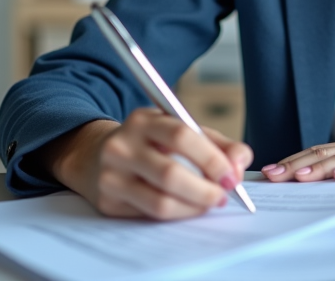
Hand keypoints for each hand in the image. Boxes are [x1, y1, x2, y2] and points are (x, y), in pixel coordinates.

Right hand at [47, 109, 253, 219]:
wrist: (95, 155)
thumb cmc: (151, 143)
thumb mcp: (180, 130)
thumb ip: (217, 144)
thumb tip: (239, 164)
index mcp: (144, 120)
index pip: (181, 136)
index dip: (211, 159)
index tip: (232, 176)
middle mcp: (122, 145)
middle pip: (170, 174)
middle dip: (205, 190)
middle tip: (222, 197)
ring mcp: (111, 176)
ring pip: (160, 202)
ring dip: (193, 208)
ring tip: (208, 204)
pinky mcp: (107, 202)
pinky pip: (149, 215)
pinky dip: (177, 215)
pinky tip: (187, 208)